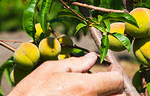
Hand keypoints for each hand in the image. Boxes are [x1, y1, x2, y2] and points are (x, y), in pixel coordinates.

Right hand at [10, 52, 124, 95]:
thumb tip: (92, 58)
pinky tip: (84, 95)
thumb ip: (76, 63)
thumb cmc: (31, 91)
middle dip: (116, 86)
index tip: (109, 67)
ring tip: (96, 87)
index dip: (116, 71)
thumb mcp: (50, 70)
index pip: (117, 80)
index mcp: (85, 87)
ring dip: (109, 95)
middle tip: (106, 78)